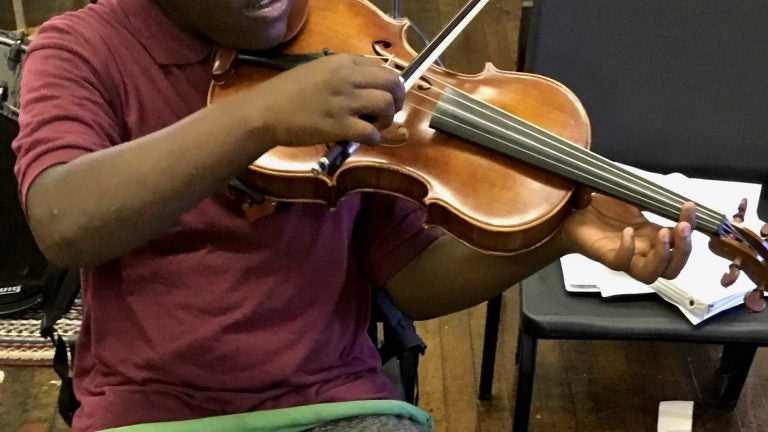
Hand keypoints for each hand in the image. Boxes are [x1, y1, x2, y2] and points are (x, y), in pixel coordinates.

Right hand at [234, 54, 403, 146]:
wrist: (265, 112)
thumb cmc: (288, 92)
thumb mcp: (317, 70)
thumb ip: (342, 74)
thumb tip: (366, 87)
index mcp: (342, 62)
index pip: (382, 68)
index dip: (390, 85)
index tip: (386, 96)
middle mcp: (347, 78)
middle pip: (392, 84)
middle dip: (397, 100)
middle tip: (387, 113)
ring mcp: (344, 102)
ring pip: (386, 105)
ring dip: (386, 119)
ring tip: (375, 126)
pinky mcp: (339, 126)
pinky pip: (371, 132)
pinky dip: (373, 138)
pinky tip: (364, 139)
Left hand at [557, 191, 695, 283]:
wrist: (571, 213)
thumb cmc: (599, 208)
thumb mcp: (629, 197)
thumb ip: (649, 196)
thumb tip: (670, 189)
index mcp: (652, 236)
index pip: (681, 241)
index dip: (690, 226)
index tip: (689, 206)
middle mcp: (642, 251)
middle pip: (673, 268)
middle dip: (684, 249)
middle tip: (681, 227)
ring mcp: (625, 257)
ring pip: (652, 274)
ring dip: (663, 256)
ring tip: (662, 233)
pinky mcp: (606, 257)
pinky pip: (621, 263)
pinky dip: (628, 249)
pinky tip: (628, 232)